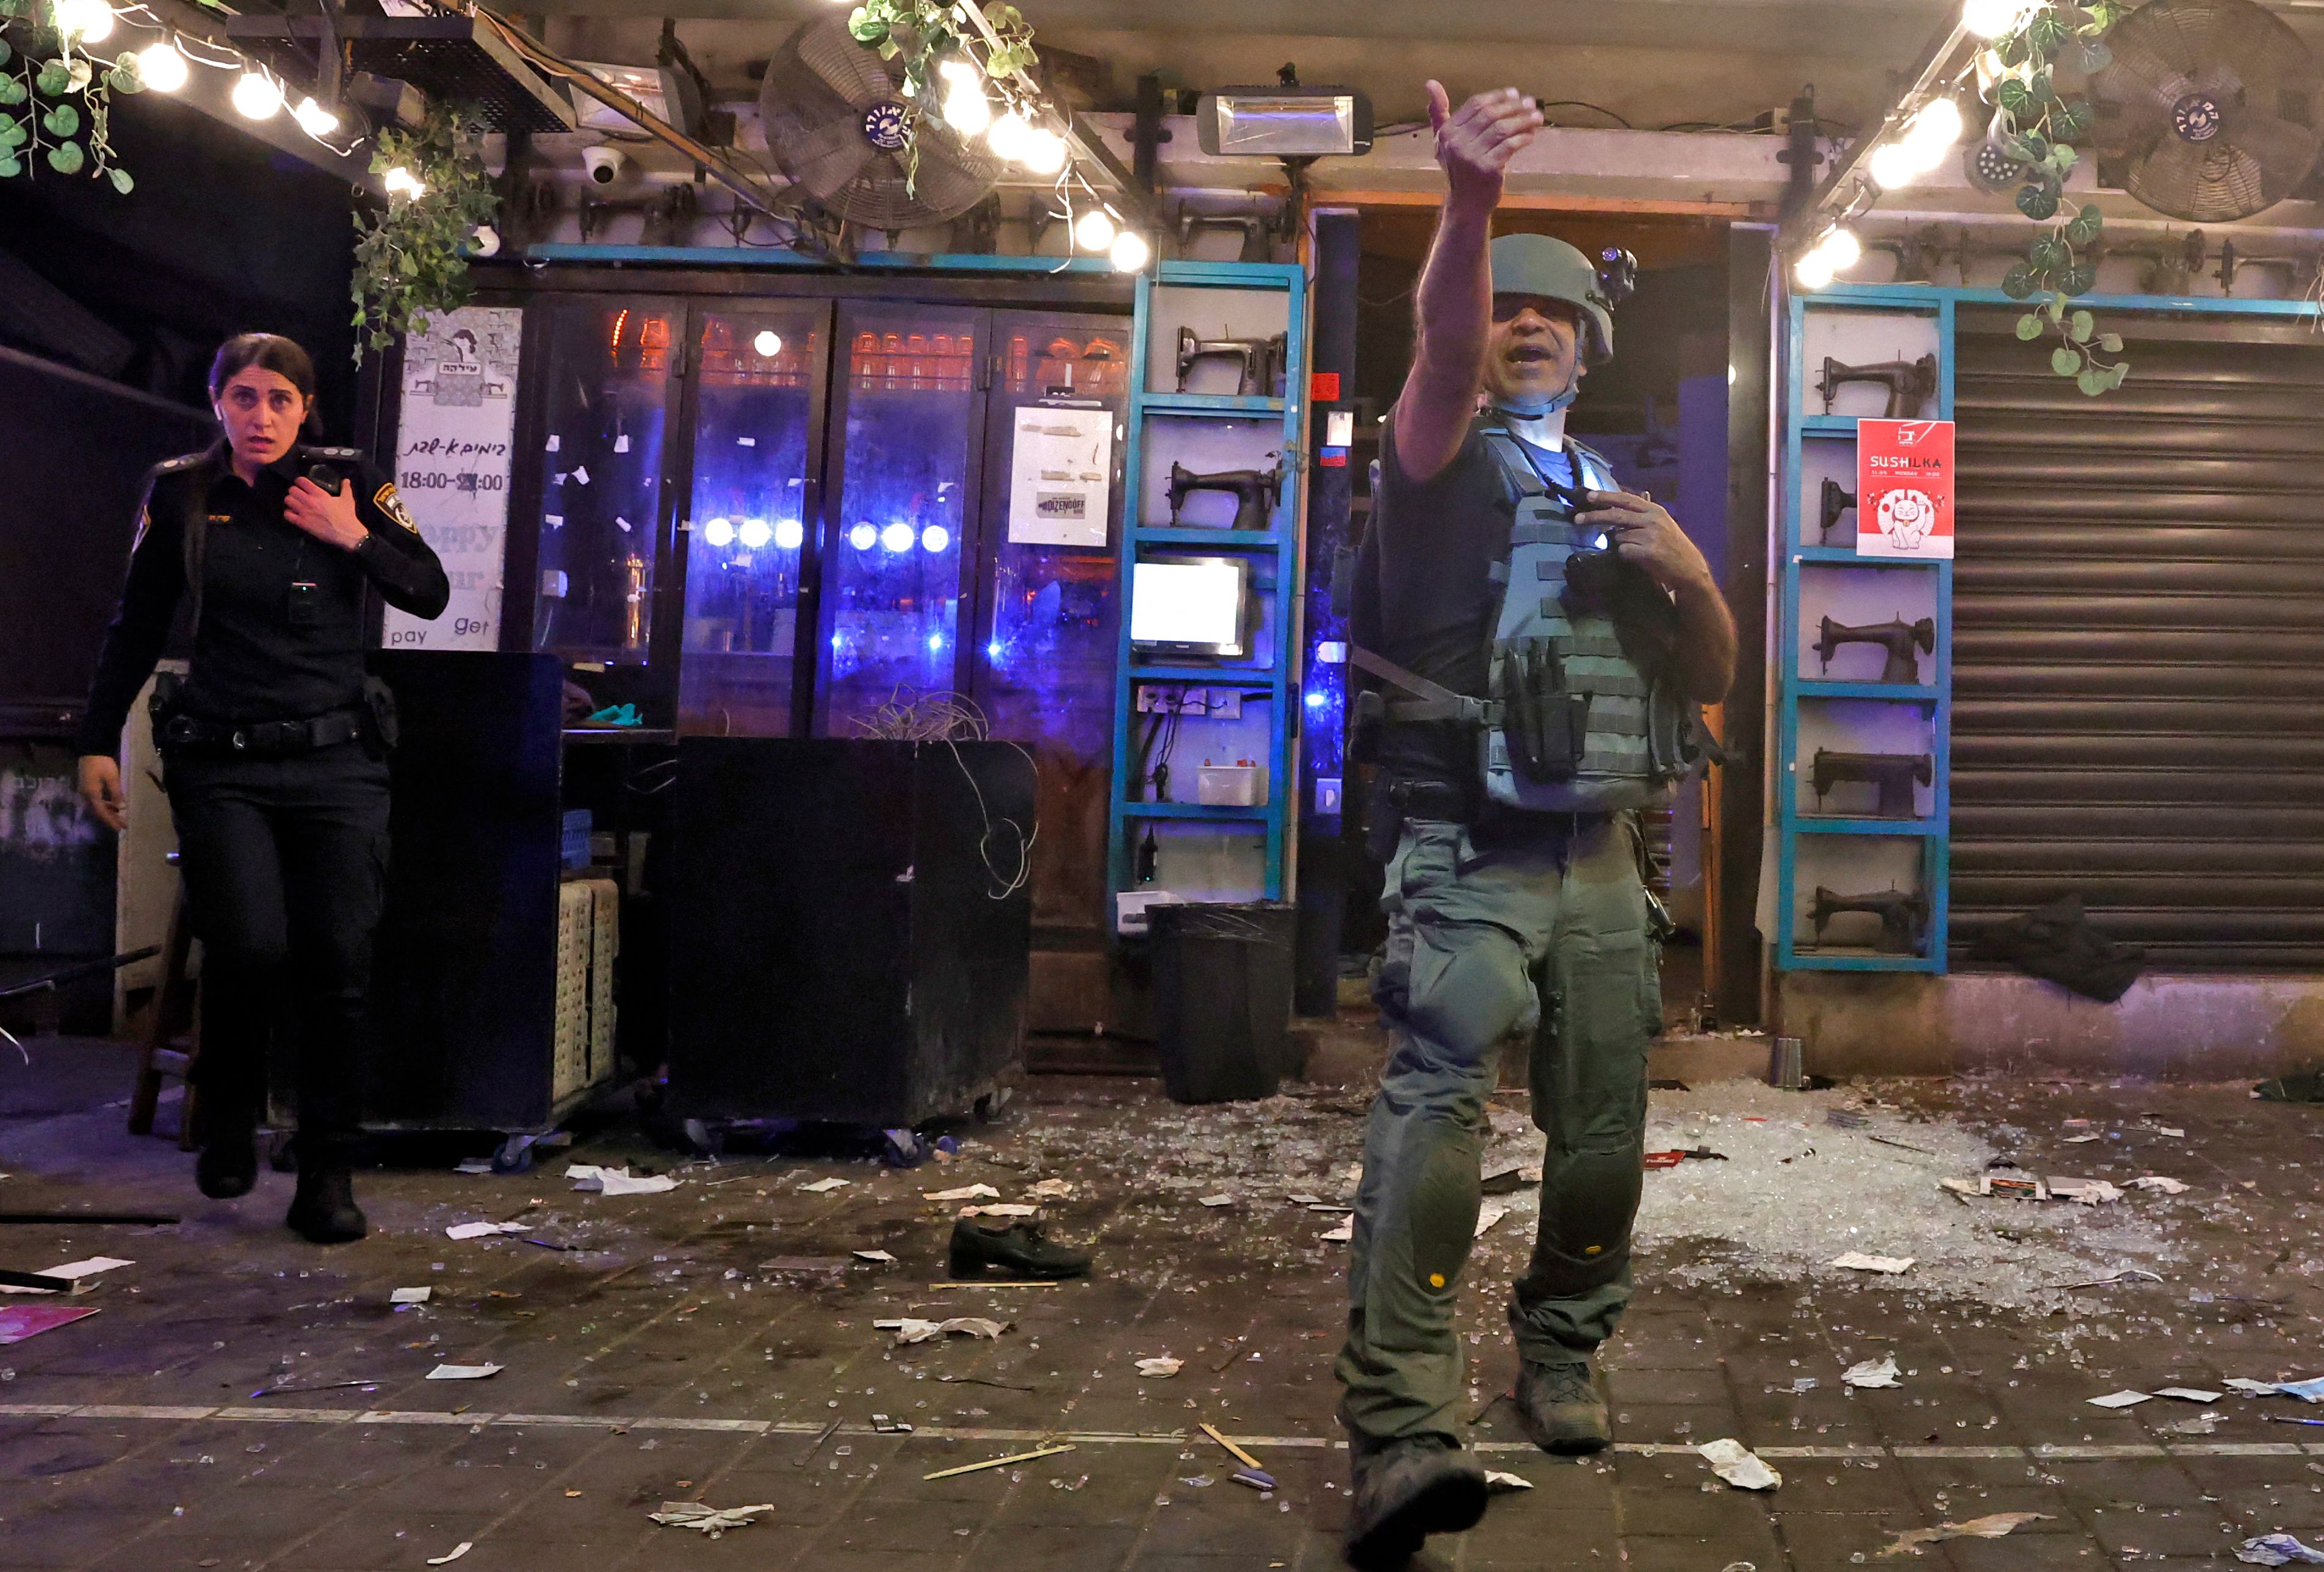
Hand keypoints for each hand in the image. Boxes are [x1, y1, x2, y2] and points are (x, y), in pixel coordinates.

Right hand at [78, 754, 124, 832]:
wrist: (91, 750)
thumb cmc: (102, 763)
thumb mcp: (112, 778)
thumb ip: (117, 793)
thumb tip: (121, 808)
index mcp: (91, 794)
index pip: (102, 812)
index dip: (111, 821)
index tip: (120, 828)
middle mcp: (85, 795)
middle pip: (98, 811)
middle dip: (110, 818)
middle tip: (122, 825)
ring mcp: (85, 791)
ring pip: (97, 806)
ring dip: (108, 812)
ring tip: (120, 817)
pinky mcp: (87, 787)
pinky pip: (96, 800)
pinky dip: (105, 804)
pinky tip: (114, 806)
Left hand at [284, 476, 368, 551]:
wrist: (346, 533)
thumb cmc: (347, 516)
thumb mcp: (348, 500)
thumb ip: (345, 488)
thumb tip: (346, 480)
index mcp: (319, 494)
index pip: (301, 481)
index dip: (299, 481)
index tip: (301, 483)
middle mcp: (309, 501)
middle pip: (292, 490)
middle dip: (294, 491)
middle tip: (297, 494)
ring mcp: (305, 512)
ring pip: (288, 500)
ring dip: (290, 501)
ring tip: (294, 503)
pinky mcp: (302, 523)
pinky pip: (287, 515)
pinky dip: (288, 513)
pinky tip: (293, 514)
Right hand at [1426, 82, 1541, 211]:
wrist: (1466, 205)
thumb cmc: (1459, 169)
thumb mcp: (1443, 141)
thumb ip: (1438, 113)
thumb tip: (1430, 83)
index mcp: (1447, 132)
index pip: (1476, 104)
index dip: (1498, 96)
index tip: (1515, 94)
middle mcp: (1456, 143)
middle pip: (1490, 114)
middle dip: (1514, 106)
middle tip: (1531, 103)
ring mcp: (1471, 157)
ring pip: (1502, 128)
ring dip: (1523, 120)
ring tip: (1537, 117)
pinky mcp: (1488, 169)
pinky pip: (1510, 145)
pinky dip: (1524, 137)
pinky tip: (1532, 135)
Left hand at [1578, 489, 1713, 593]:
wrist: (1689, 569)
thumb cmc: (1673, 547)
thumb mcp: (1661, 524)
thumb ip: (1642, 515)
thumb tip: (1620, 507)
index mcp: (1655, 510)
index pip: (1626, 499)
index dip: (1606, 497)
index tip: (1589, 496)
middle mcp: (1653, 519)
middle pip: (1616, 515)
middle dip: (1594, 516)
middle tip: (1577, 519)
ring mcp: (1651, 535)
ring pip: (1619, 536)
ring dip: (1620, 544)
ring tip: (1636, 550)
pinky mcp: (1648, 551)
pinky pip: (1624, 551)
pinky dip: (1625, 555)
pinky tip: (1638, 558)